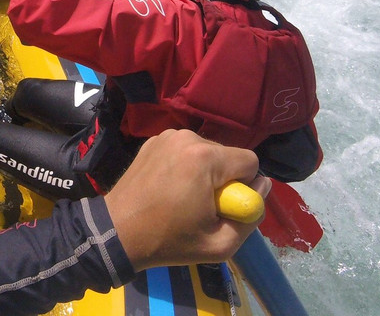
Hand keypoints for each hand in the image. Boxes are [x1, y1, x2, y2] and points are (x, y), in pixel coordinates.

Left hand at [102, 129, 268, 270]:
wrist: (117, 231)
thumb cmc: (169, 240)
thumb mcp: (220, 244)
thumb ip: (250, 216)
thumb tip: (262, 187)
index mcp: (205, 157)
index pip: (250, 160)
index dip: (245, 186)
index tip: (226, 205)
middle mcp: (188, 137)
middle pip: (227, 155)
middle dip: (224, 179)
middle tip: (203, 206)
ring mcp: (167, 135)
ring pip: (206, 151)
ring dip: (204, 172)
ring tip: (184, 197)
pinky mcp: (153, 139)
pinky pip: (185, 150)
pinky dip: (184, 165)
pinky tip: (169, 186)